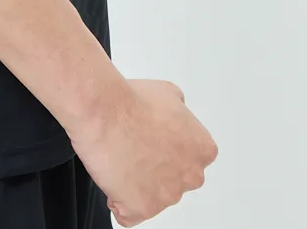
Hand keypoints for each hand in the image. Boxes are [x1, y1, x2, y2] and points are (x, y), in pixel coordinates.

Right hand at [69, 78, 217, 226]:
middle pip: (173, 181)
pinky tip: (112, 178)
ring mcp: (167, 196)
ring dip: (135, 183)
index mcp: (202, 150)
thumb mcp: (167, 91)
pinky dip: (118, 201)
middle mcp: (190, 176)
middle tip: (133, 148)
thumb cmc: (131, 101)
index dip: (165, 148)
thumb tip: (174, 115)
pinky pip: (129, 214)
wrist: (104, 111)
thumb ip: (180, 112)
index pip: (189, 159)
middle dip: (154, 169)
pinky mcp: (142, 209)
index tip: (151, 140)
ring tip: (118, 157)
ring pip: (152, 198)